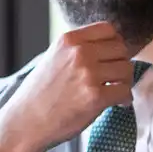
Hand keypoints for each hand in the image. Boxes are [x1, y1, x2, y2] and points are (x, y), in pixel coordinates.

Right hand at [0, 23, 133, 151]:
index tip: (111, 58)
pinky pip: (125, 91)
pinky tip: (118, 104)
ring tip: (116, 91)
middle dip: (121, 63)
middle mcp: (79, 52)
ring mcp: (88, 74)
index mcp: (69, 40)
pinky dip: (125, 98)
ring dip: (125, 81)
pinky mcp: (95, 97)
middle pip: (120, 48)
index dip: (114, 43)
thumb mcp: (54, 58)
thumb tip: (110, 48)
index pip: (108, 29)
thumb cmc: (40, 94)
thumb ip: (78, 49)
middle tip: (116, 78)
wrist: (26, 122)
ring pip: (126, 68)